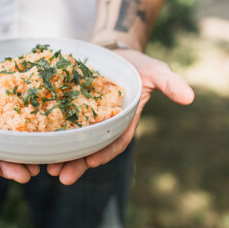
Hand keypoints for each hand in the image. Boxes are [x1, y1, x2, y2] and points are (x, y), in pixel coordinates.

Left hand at [47, 49, 194, 184]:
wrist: (113, 51)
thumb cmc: (137, 63)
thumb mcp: (156, 70)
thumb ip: (170, 83)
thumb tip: (190, 97)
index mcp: (124, 121)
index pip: (115, 141)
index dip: (104, 152)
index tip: (91, 162)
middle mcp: (104, 125)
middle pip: (91, 148)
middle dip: (77, 164)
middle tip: (61, 176)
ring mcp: (86, 119)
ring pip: (74, 142)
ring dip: (62, 157)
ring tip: (48, 169)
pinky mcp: (69, 109)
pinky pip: (59, 124)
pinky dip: (51, 136)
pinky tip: (38, 145)